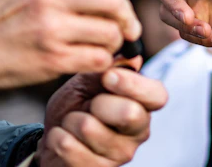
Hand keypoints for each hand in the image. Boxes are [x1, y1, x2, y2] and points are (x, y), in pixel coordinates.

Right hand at [0, 0, 141, 100]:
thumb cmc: (9, 13)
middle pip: (115, 0)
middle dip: (126, 14)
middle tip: (124, 24)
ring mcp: (52, 29)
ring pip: (112, 32)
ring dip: (115, 40)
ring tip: (104, 42)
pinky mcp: (53, 59)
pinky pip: (100, 58)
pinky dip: (103, 60)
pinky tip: (92, 56)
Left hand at [39, 61, 167, 166]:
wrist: (54, 137)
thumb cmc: (77, 105)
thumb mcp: (89, 81)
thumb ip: (108, 68)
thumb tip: (133, 56)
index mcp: (143, 105)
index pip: (157, 96)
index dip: (134, 85)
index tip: (108, 76)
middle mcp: (138, 132)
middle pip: (130, 113)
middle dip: (98, 103)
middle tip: (89, 104)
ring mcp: (119, 155)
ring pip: (89, 128)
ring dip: (71, 120)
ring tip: (72, 122)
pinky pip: (69, 147)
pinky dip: (58, 137)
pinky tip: (63, 138)